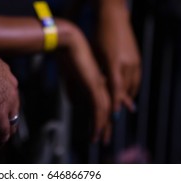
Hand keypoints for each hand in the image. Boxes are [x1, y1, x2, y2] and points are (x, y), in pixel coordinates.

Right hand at [57, 19, 111, 142]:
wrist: (68, 40)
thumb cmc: (67, 54)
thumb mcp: (70, 75)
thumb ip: (74, 89)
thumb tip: (75, 103)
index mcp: (99, 79)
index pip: (107, 99)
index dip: (110, 112)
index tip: (113, 122)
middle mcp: (102, 82)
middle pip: (109, 107)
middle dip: (108, 124)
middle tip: (106, 137)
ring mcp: (100, 83)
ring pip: (106, 110)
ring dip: (104, 127)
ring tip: (101, 140)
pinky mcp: (93, 85)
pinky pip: (99, 107)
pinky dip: (99, 121)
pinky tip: (98, 130)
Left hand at [94, 8, 140, 114]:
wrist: (113, 16)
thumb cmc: (98, 34)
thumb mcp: (94, 52)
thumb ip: (98, 69)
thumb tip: (97, 86)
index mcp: (113, 61)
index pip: (116, 87)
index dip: (115, 102)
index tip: (113, 115)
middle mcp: (127, 62)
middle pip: (125, 89)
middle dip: (121, 104)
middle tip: (115, 118)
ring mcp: (134, 60)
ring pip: (133, 84)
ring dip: (128, 97)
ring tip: (123, 108)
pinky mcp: (137, 57)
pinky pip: (137, 77)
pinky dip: (132, 87)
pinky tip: (128, 92)